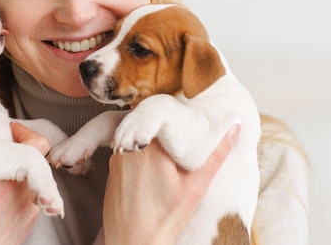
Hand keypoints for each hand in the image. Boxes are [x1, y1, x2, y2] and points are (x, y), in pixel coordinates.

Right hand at [0, 113, 49, 244]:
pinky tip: (0, 189)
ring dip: (21, 169)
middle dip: (21, 149)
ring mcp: (32, 208)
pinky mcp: (31, 219)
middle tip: (1, 148)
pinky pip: (33, 194)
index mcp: (9, 179)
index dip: (24, 133)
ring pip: (36, 176)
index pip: (36, 144)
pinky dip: (21, 186)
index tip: (7, 132)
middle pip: (37, 158)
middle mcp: (27, 193)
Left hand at [102, 125, 239, 244]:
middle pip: (144, 123)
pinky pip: (125, 151)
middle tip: (174, 136)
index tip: (181, 120)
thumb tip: (236, 126)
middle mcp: (129, 148)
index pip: (158, 114)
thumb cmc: (166, 218)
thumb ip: (217, 153)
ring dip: (146, 140)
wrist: (134, 242)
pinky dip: (136, 154)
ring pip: (133, 136)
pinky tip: (148, 168)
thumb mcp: (197, 186)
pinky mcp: (110, 169)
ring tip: (162, 153)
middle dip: (158, 127)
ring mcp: (116, 158)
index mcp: (151, 147)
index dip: (170, 115)